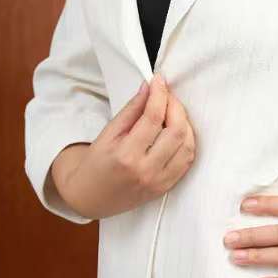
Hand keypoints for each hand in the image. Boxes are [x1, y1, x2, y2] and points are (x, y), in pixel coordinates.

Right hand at [52, 73, 195, 219]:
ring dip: (185, 123)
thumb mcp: (107, 133)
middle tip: (166, 95)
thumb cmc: (95, 164)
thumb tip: (148, 88)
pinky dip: (186, 142)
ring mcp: (159, 182)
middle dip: (175, 106)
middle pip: (177, 130)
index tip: (159, 80)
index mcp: (126, 155)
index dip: (160, 94)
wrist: (90, 196)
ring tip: (172, 112)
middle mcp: (146, 170)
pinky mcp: (166, 187)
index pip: (153, 117)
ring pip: (187, 146)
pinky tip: (177, 131)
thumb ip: (131, 110)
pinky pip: (187, 161)